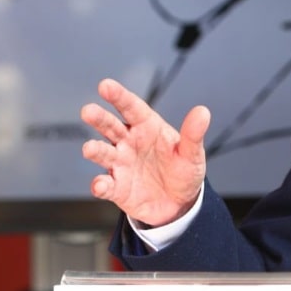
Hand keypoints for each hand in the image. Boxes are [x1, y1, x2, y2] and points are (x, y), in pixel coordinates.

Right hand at [81, 78, 210, 225]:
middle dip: (99, 118)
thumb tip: (203, 111)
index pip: (131, 108)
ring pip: (103, 153)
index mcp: (147, 127)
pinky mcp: (117, 188)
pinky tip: (100, 185)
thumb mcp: (192, 153)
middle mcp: (129, 142)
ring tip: (89, 149)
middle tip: (88, 111)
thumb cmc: (183, 171)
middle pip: (110, 126)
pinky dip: (100, 185)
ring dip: (95, 150)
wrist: (179, 204)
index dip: (118, 96)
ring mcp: (121, 164)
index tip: (105, 85)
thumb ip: (193, 134)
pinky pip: (106, 185)